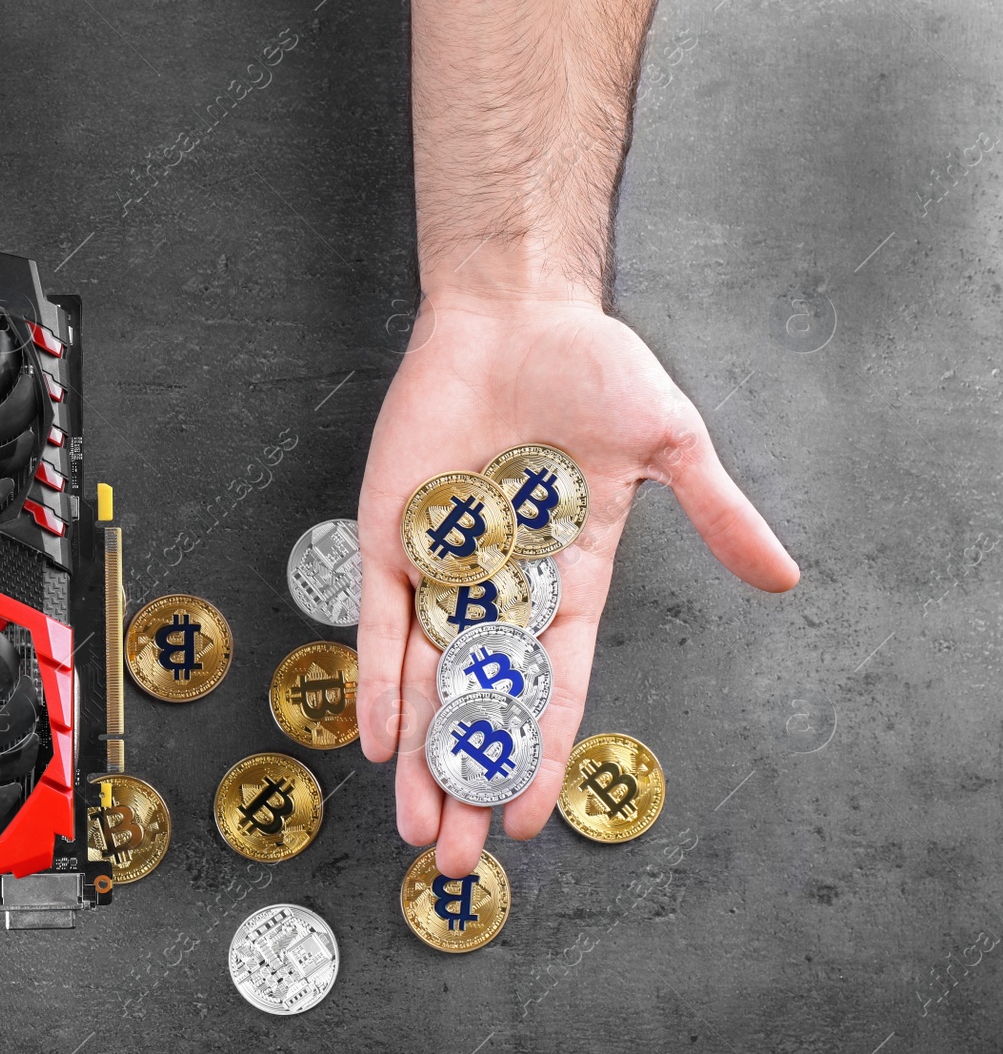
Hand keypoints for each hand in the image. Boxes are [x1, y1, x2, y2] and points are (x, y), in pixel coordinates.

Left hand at [355, 294, 798, 876]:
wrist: (514, 306)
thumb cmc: (593, 366)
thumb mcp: (667, 445)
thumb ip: (715, 515)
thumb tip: (783, 578)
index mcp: (570, 573)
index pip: (554, 682)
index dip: (538, 750)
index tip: (529, 817)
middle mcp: (502, 582)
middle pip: (483, 699)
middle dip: (469, 777)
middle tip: (455, 857)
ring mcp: (443, 562)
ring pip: (428, 677)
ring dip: (420, 751)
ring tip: (415, 825)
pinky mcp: (393, 534)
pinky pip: (383, 620)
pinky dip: (379, 677)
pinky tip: (380, 738)